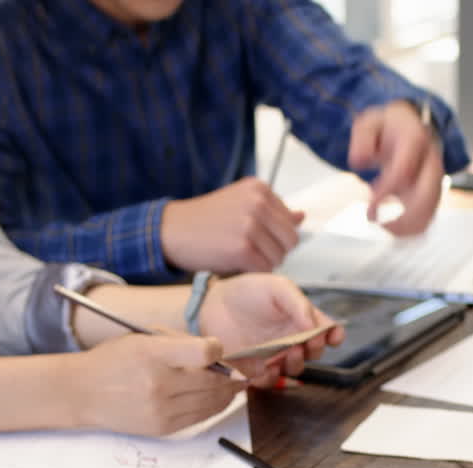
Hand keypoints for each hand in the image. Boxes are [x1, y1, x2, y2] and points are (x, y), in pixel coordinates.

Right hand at [74, 334, 245, 435]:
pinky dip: (214, 407)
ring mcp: (162, 409)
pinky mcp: (163, 427)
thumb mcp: (143, 338)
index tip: (217, 349)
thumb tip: (218, 353)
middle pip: (216, 380)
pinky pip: (201, 417)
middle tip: (245, 369)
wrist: (83, 392)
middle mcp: (159, 384)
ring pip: (213, 401)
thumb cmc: (114, 360)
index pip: (204, 352)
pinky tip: (218, 398)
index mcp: (153, 354)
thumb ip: (180, 343)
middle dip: (235, 374)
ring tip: (235, 384)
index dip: (217, 349)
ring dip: (229, 393)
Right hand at [161, 178, 305, 272]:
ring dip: (262, 264)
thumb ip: (272, 211)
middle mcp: (258, 203)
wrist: (170, 230)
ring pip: (279, 257)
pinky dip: (251, 273)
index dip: (274, 237)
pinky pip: (264, 270)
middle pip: (290, 241)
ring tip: (238, 257)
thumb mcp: (239, 205)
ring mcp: (250, 225)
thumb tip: (302, 217)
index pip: (290, 222)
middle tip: (248, 253)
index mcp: (260, 189)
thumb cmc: (203, 221)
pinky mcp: (242, 248)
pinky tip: (233, 264)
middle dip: (273, 252)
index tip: (252, 238)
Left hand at [197, 273, 344, 384]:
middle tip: (308, 341)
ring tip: (289, 351)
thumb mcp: (276, 287)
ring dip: (296, 363)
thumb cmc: (245, 292)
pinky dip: (272, 377)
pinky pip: (270, 380)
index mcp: (301, 318)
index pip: (328, 331)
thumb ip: (297, 302)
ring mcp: (275, 356)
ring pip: (295, 368)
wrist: (211, 305)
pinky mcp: (256, 369)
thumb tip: (313, 324)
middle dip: (316, 348)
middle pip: (315, 352)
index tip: (333, 336)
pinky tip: (268, 366)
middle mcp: (292, 339)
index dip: (335, 335)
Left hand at [349, 100, 444, 235]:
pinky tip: (391, 226)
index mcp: (415, 140)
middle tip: (375, 220)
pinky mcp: (432, 192)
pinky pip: (428, 216)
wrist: (411, 125)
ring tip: (383, 226)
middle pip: (428, 195)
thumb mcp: (369, 122)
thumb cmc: (389, 127)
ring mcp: (434, 178)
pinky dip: (411, 228)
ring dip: (406, 226)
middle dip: (403, 216)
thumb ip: (362, 139)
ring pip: (430, 210)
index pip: (403, 171)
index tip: (369, 205)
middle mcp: (430, 160)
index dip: (386, 191)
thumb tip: (359, 162)